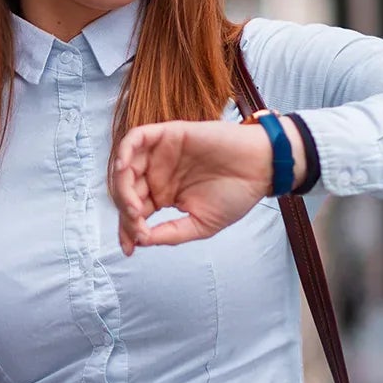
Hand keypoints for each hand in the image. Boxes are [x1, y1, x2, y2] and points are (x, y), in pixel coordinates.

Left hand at [113, 116, 287, 253]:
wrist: (261, 168)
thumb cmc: (236, 193)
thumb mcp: (201, 224)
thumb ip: (171, 233)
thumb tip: (142, 241)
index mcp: (163, 195)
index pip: (134, 213)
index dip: (127, 231)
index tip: (130, 248)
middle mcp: (156, 174)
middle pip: (125, 192)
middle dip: (126, 213)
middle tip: (137, 226)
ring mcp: (159, 155)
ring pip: (125, 167)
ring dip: (121, 186)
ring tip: (132, 206)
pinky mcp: (167, 134)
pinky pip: (136, 138)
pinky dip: (125, 151)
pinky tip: (124, 168)